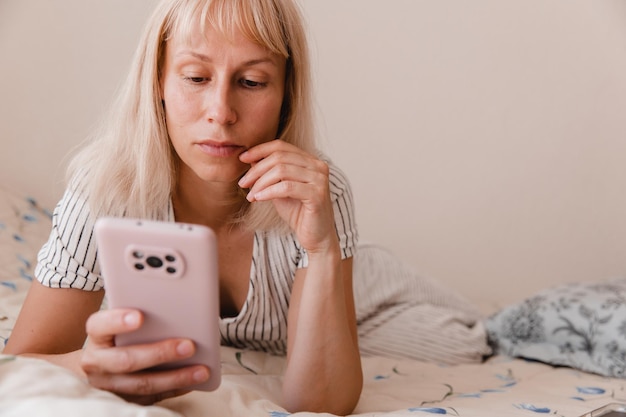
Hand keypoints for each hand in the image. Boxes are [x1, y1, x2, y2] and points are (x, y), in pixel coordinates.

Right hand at [80, 309, 209, 404]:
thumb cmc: (121, 334)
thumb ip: (141, 314)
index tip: (140, 316)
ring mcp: (109, 385)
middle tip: (190, 346)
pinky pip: (152, 397)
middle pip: (126, 360)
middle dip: (160, 353)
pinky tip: (194, 381)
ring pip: (142, 384)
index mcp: (97, 336)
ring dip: (175, 377)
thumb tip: (178, 308)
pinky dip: (175, 388)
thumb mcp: (122, 321)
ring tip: (201, 370)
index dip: (118, 321)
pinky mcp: (124, 399)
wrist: (101, 364)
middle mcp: (97, 362)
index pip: (100, 325)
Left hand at [238, 141, 337, 253]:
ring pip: (281, 170)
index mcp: (310, 161)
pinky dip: (269, 192)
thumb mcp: (279, 190)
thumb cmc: (298, 214)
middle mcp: (318, 166)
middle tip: (243, 183)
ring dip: (260, 183)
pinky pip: (287, 187)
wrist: (315, 237)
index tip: (242, 158)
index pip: (281, 146)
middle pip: (279, 157)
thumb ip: (269, 174)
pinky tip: (258, 199)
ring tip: (250, 195)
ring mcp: (320, 179)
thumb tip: (251, 158)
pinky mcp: (317, 194)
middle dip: (256, 170)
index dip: (260, 150)